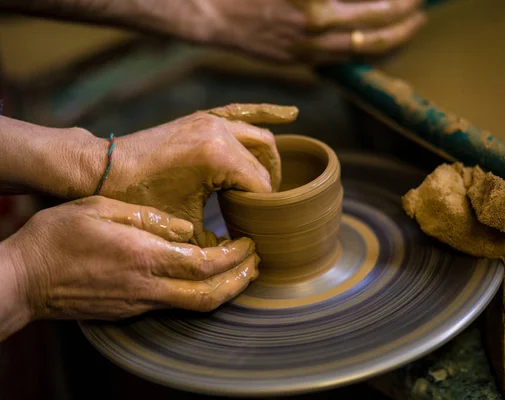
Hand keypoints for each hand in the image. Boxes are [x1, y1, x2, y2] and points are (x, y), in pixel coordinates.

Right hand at [0, 196, 257, 338]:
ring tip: (242, 271)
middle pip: (210, 294)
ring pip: (196, 305)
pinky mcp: (131, 309)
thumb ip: (150, 218)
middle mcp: (148, 286)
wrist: (24, 277)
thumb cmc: (59, 236)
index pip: (206, 263)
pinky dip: (201, 293)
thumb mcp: (103, 209)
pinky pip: (177, 305)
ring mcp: (140, 302)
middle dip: (240, 280)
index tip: (249, 242)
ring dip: (225, 290)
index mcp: (145, 257)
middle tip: (257, 262)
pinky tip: (205, 277)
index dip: (235, 256)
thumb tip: (186, 227)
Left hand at [103, 103, 297, 246]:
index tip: (257, 226)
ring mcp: (212, 121)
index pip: (260, 187)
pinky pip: (244, 112)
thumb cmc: (141, 199)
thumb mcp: (184, 226)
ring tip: (268, 185)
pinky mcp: (203, 118)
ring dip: (269, 162)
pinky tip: (290, 114)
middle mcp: (219, 133)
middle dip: (266, 190)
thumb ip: (219, 242)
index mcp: (218, 158)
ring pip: (261, 140)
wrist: (105, 170)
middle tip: (260, 211)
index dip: (262, 210)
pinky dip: (269, 113)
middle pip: (264, 165)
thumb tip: (245, 253)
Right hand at [191, 0, 426, 62]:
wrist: (214, 12)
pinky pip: (342, 60)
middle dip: (404, 22)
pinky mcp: (299, 60)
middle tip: (421, 11)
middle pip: (375, 33)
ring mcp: (308, 50)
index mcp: (318, 8)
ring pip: (362, 51)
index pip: (374, 8)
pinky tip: (377, 43)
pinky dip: (365, 52)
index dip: (399, 3)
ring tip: (408, 29)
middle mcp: (317, 31)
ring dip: (390, 41)